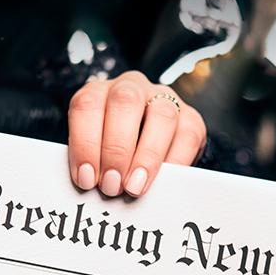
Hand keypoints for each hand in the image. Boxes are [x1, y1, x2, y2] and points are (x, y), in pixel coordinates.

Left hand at [67, 71, 206, 196]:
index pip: (87, 105)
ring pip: (162, 115)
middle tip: (112, 185)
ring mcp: (163, 99)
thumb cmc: (111, 153)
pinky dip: (175, 162)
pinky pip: (188, 136)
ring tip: (135, 187)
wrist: (147, 151)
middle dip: (116, 149)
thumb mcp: (94, 152)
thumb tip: (91, 185)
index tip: (86, 179)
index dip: (85, 143)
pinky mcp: (191, 117)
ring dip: (147, 156)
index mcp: (98, 92)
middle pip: (125, 102)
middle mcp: (131, 87)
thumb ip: (92, 163)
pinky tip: (163, 182)